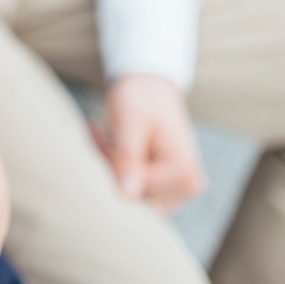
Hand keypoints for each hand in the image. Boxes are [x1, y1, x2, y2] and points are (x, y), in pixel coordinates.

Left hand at [99, 73, 205, 213]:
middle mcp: (188, 186)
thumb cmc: (141, 98)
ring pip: (129, 194)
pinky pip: (133, 190)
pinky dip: (118, 169)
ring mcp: (178, 189)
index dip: (111, 162)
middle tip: (99, 131)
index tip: (96, 130)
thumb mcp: (130, 121)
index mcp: (184, 172)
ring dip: (112, 166)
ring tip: (110, 136)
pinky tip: (116, 146)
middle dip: (111, 165)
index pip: (133, 189)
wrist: (151, 87)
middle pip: (132, 195)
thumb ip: (128, 157)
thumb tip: (128, 196)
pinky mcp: (166, 187)